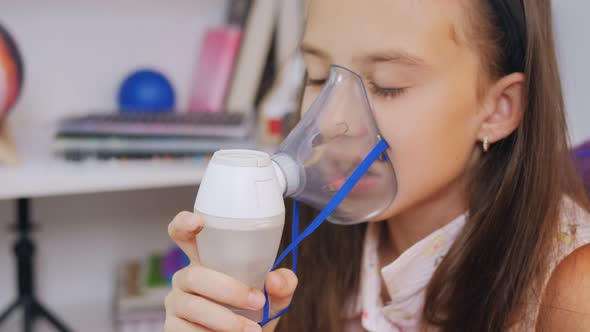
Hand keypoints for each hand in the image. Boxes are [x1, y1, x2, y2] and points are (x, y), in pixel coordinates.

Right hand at [164, 211, 297, 331]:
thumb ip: (282, 284)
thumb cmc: (255, 312)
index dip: (184, 224)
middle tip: (258, 301)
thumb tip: (274, 279)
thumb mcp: (274, 296)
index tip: (199, 222)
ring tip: (253, 330)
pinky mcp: (173, 328)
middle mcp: (186, 278)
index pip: (183, 234)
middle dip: (229, 289)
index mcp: (205, 260)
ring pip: (193, 306)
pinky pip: (187, 331)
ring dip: (226, 320)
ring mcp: (176, 303)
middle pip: (194, 275)